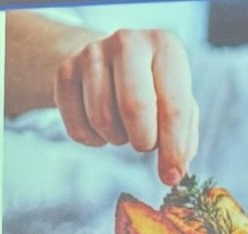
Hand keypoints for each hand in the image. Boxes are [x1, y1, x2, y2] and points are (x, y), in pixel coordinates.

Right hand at [55, 29, 198, 186]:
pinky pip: (77, 126)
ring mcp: (92, 54)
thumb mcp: (173, 98)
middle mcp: (128, 42)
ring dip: (115, 138)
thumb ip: (183, 134)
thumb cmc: (148, 85)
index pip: (174, 104)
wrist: (103, 62)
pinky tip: (100, 127)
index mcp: (165, 45)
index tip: (171, 176)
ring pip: (101, 119)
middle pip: (134, 107)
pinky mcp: (65, 72)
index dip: (173, 147)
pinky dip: (92, 140)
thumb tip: (174, 172)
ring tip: (122, 127)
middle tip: (144, 145)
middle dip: (142, 139)